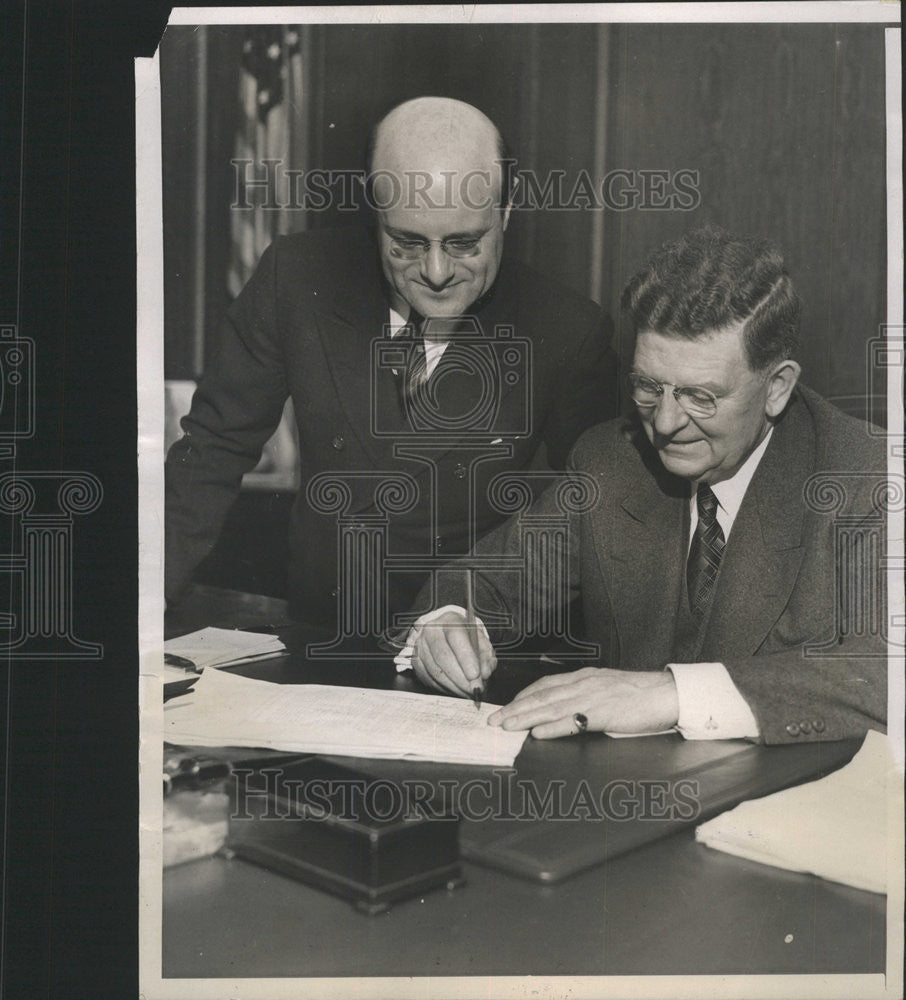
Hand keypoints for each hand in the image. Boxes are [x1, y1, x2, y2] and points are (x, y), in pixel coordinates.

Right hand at [411, 609, 496, 697]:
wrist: (446, 635)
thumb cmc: (466, 638)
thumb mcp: (480, 641)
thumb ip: (486, 655)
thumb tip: (485, 672)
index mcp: (449, 620)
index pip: (456, 637)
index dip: (466, 658)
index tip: (476, 675)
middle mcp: (431, 631)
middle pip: (443, 657)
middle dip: (461, 677)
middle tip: (474, 689)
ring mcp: (421, 646)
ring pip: (436, 671)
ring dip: (454, 686)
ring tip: (468, 692)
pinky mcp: (416, 661)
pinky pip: (430, 679)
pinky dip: (445, 688)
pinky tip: (457, 690)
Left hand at [488, 666, 678, 737]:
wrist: (667, 694)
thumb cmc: (640, 694)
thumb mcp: (607, 688)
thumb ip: (586, 696)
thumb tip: (566, 710)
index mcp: (584, 678)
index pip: (545, 685)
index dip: (523, 696)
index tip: (506, 707)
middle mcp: (583, 684)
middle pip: (541, 696)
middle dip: (515, 708)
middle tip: (494, 720)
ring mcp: (592, 697)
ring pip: (550, 707)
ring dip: (525, 718)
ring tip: (507, 726)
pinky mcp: (603, 713)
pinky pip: (573, 720)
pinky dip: (553, 727)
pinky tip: (537, 733)